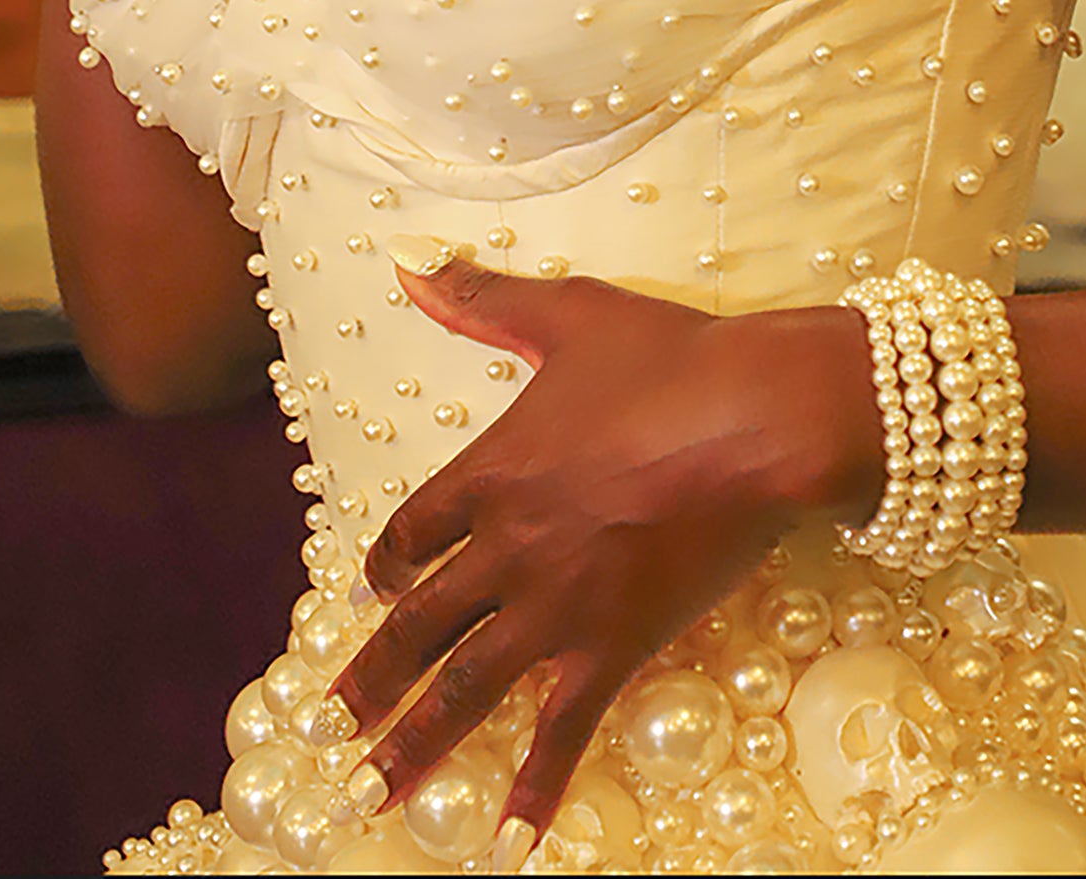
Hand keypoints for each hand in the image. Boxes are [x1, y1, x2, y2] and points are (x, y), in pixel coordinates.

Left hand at [328, 256, 882, 846]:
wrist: (758, 416)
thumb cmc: (670, 360)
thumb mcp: (567, 317)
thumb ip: (482, 300)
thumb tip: (408, 264)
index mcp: (491, 473)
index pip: (411, 534)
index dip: (386, 567)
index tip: (373, 593)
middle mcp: (507, 549)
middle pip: (418, 624)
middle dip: (370, 680)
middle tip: (327, 729)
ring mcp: (557, 606)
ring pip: (466, 688)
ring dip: (413, 744)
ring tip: (370, 792)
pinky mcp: (614, 646)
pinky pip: (563, 732)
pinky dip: (534, 789)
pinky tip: (511, 842)